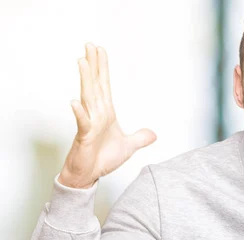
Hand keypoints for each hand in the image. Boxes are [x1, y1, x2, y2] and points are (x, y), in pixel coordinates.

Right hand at [59, 43, 156, 188]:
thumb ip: (140, 138)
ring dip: (85, 80)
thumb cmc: (103, 160)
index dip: (103, 68)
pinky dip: (79, 113)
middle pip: (95, 85)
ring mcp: (89, 124)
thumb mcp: (128, 147)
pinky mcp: (84, 137)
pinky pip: (83, 123)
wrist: (89, 175)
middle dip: (93, 65)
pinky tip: (74, 102)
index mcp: (106, 114)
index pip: (104, 86)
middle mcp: (96, 114)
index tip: (99, 50)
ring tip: (82, 61)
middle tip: (89, 44)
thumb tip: (154, 134)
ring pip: (88, 98)